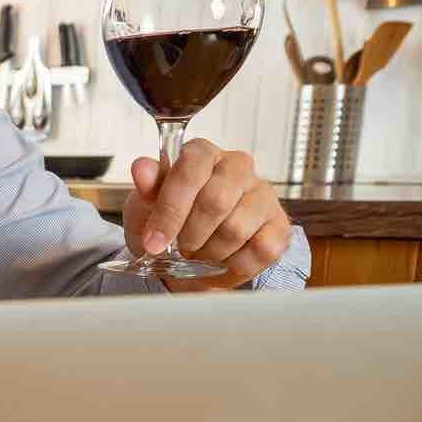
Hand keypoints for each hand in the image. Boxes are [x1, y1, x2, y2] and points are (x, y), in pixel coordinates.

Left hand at [124, 138, 292, 290]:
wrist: (187, 254)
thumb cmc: (169, 222)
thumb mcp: (146, 206)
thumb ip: (146, 187)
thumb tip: (142, 168)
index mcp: (203, 154)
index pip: (191, 169)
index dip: (170, 210)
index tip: (153, 242)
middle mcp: (238, 166)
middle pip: (216, 201)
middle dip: (190, 235)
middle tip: (180, 248)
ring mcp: (264, 194)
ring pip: (236, 229)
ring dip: (209, 253)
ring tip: (199, 253)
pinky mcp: (280, 225)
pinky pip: (260, 250)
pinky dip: (233, 267)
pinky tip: (221, 263)